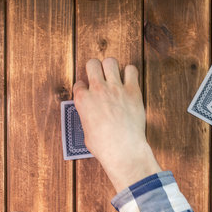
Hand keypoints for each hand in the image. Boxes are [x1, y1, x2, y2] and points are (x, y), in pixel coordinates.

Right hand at [73, 58, 160, 191]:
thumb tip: (91, 117)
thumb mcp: (86, 133)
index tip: (89, 92)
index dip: (84, 88)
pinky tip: (129, 80)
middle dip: (95, 68)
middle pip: (92, 63)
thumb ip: (88, 118)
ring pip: (110, 61)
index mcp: (83, 100)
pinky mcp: (132, 91)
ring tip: (114, 76)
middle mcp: (97, 90)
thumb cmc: (104, 146)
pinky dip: (130, 73)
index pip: (79, 83)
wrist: (123, 150)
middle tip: (100, 76)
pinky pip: (131, 70)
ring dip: (111, 67)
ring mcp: (115, 89)